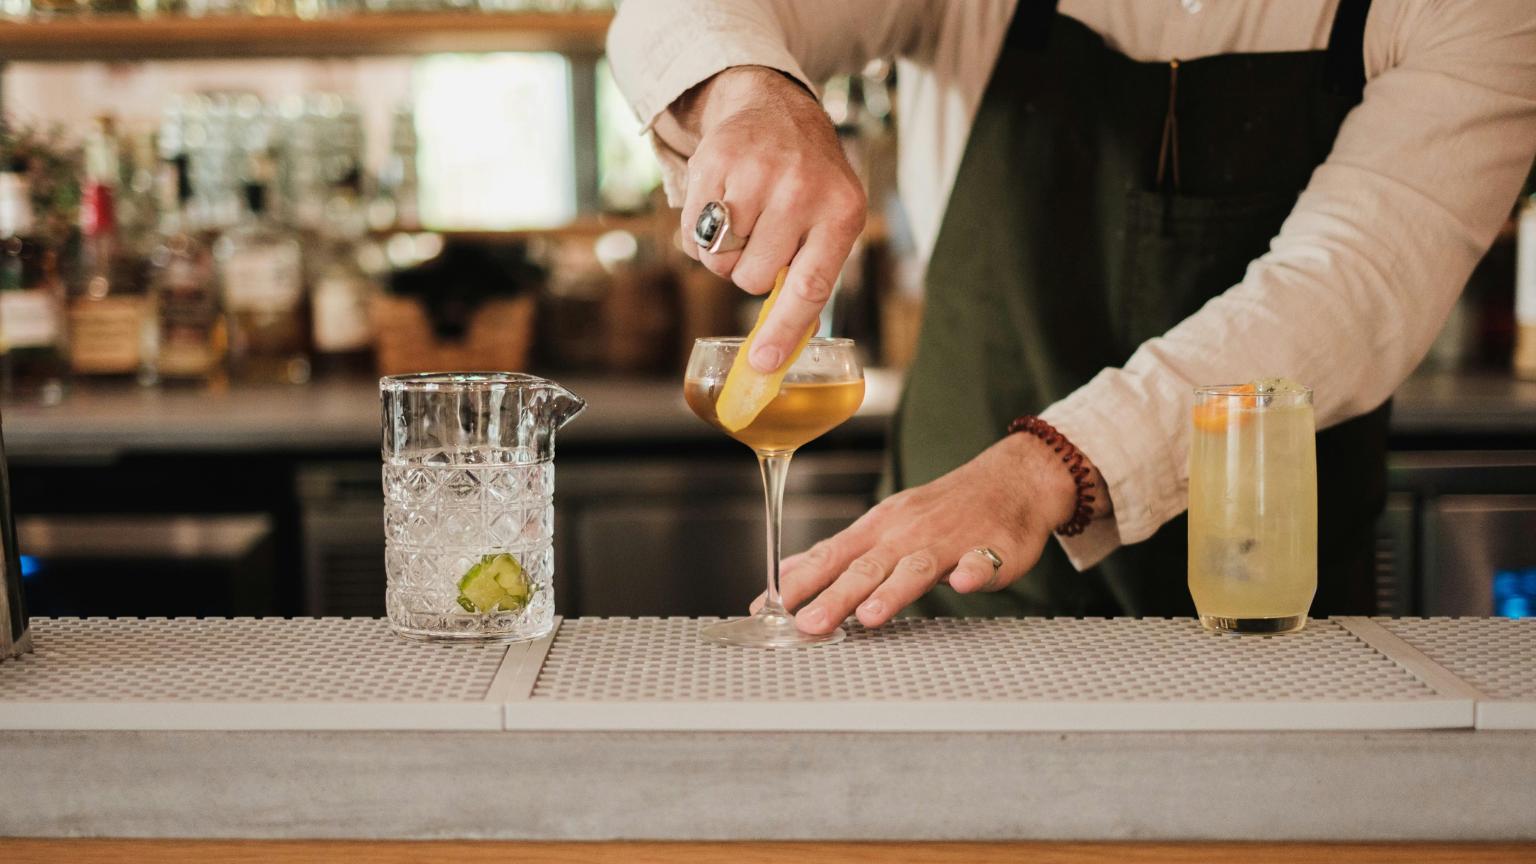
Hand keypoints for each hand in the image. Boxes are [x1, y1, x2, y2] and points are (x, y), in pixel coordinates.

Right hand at [663, 66, 866, 372]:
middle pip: (751, 278)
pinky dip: (700, 232)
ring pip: (718, 260)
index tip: (763, 364)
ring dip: (723, 252)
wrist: (777, 109)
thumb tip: (779, 353)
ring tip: (743, 217)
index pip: (810, 287)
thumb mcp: (832, 219)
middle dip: (750, 269)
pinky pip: (693, 234)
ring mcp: (757, 174)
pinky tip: (722, 203)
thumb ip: (812, 278)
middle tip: (763, 237)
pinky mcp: (717, 162)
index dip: (783, 330)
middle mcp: (802, 191)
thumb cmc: (809, 180)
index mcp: (841, 214)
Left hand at [762, 432, 1105, 634]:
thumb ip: (838, 554)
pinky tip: (963, 585)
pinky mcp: (993, 549)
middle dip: (835, 597)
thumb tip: (786, 574)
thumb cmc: (940, 510)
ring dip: (893, 591)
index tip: (769, 608)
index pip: (831, 556)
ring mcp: (950, 541)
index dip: (800, 581)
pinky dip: (973, 571)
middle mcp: (907, 534)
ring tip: (871, 616)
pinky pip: (982, 561)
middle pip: (866, 567)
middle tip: (809, 624)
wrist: (1009, 481)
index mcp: (878, 531)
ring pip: (917, 567)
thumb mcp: (881, 525)